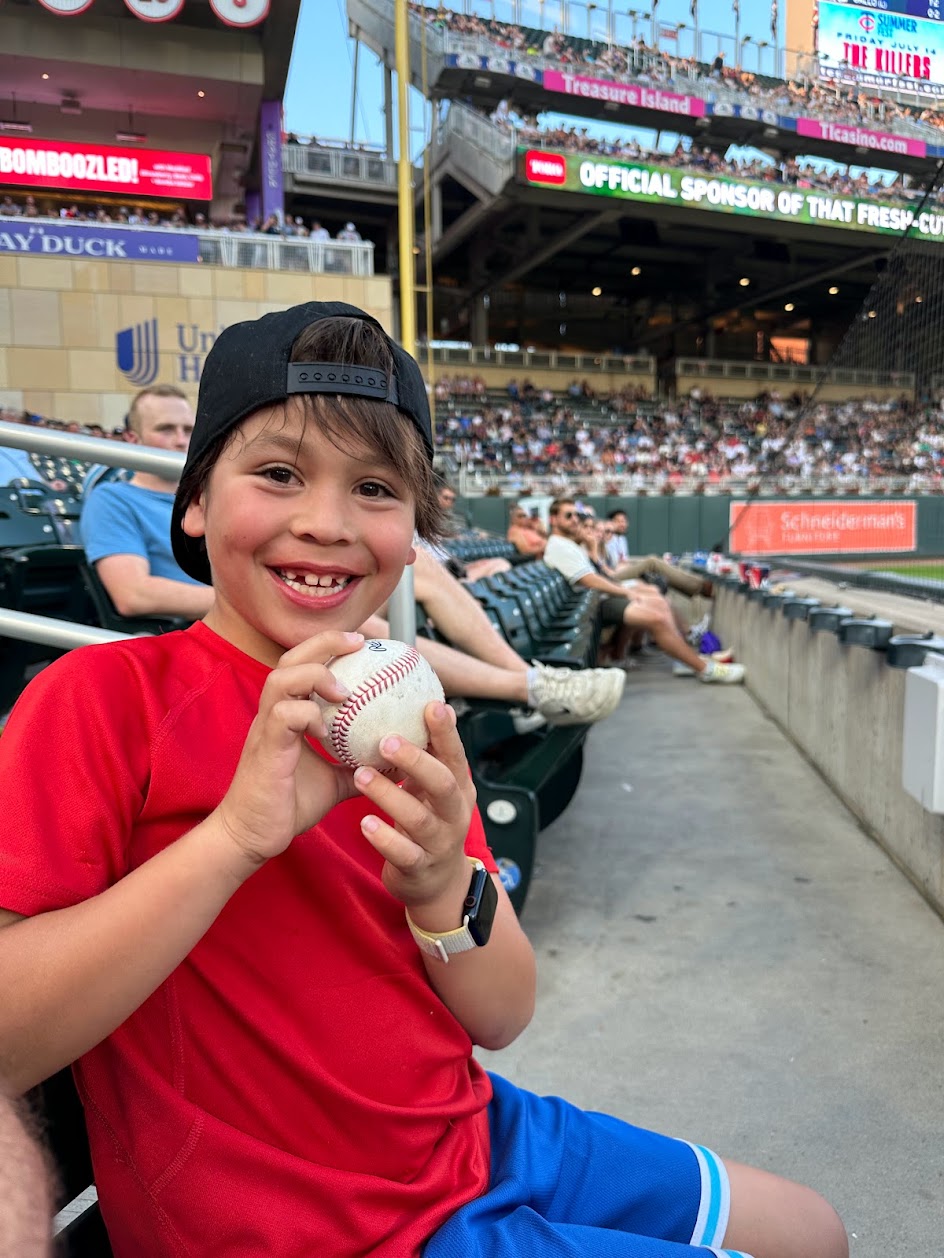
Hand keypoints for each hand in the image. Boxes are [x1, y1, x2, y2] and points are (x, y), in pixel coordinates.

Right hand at [214, 631, 364, 871]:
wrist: (252, 836)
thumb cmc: (288, 805)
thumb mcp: (334, 780)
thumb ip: (359, 766)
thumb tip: (396, 761)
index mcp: (287, 714)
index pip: (303, 663)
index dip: (330, 645)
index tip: (363, 642)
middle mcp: (273, 713)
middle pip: (290, 658)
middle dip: (325, 643)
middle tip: (359, 642)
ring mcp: (266, 729)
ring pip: (281, 679)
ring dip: (315, 675)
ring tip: (344, 689)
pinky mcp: (265, 749)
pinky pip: (283, 716)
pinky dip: (307, 714)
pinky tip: (326, 730)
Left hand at [351, 702, 475, 918]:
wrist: (438, 885)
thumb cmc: (429, 820)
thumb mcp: (433, 789)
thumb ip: (429, 755)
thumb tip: (424, 702)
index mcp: (458, 788)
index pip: (456, 756)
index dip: (446, 732)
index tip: (431, 704)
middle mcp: (455, 814)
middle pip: (444, 784)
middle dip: (417, 761)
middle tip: (386, 739)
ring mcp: (440, 843)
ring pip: (418, 818)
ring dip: (389, 795)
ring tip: (360, 774)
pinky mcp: (420, 868)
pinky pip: (403, 853)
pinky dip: (384, 838)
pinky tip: (364, 823)